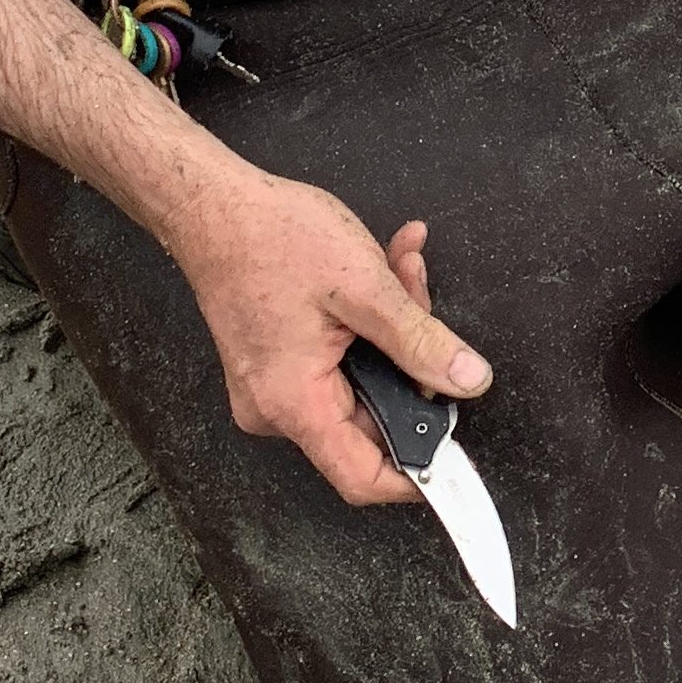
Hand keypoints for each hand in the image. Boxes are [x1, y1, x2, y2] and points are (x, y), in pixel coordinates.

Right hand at [171, 167, 490, 503]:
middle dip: (410, 361)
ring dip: (392, 330)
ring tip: (399, 268)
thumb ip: (421, 341)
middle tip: (419, 297)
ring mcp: (272, 388)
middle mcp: (275, 407)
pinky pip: (337, 362)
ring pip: (361, 381)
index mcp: (294, 401)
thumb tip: (467, 380)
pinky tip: (381, 270)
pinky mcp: (276, 365)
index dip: (415, 476)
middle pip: (371, 419)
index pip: (361, 477)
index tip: (455, 459)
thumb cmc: (268, 237)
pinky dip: (366, 323)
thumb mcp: (364, 287)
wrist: (213, 205)